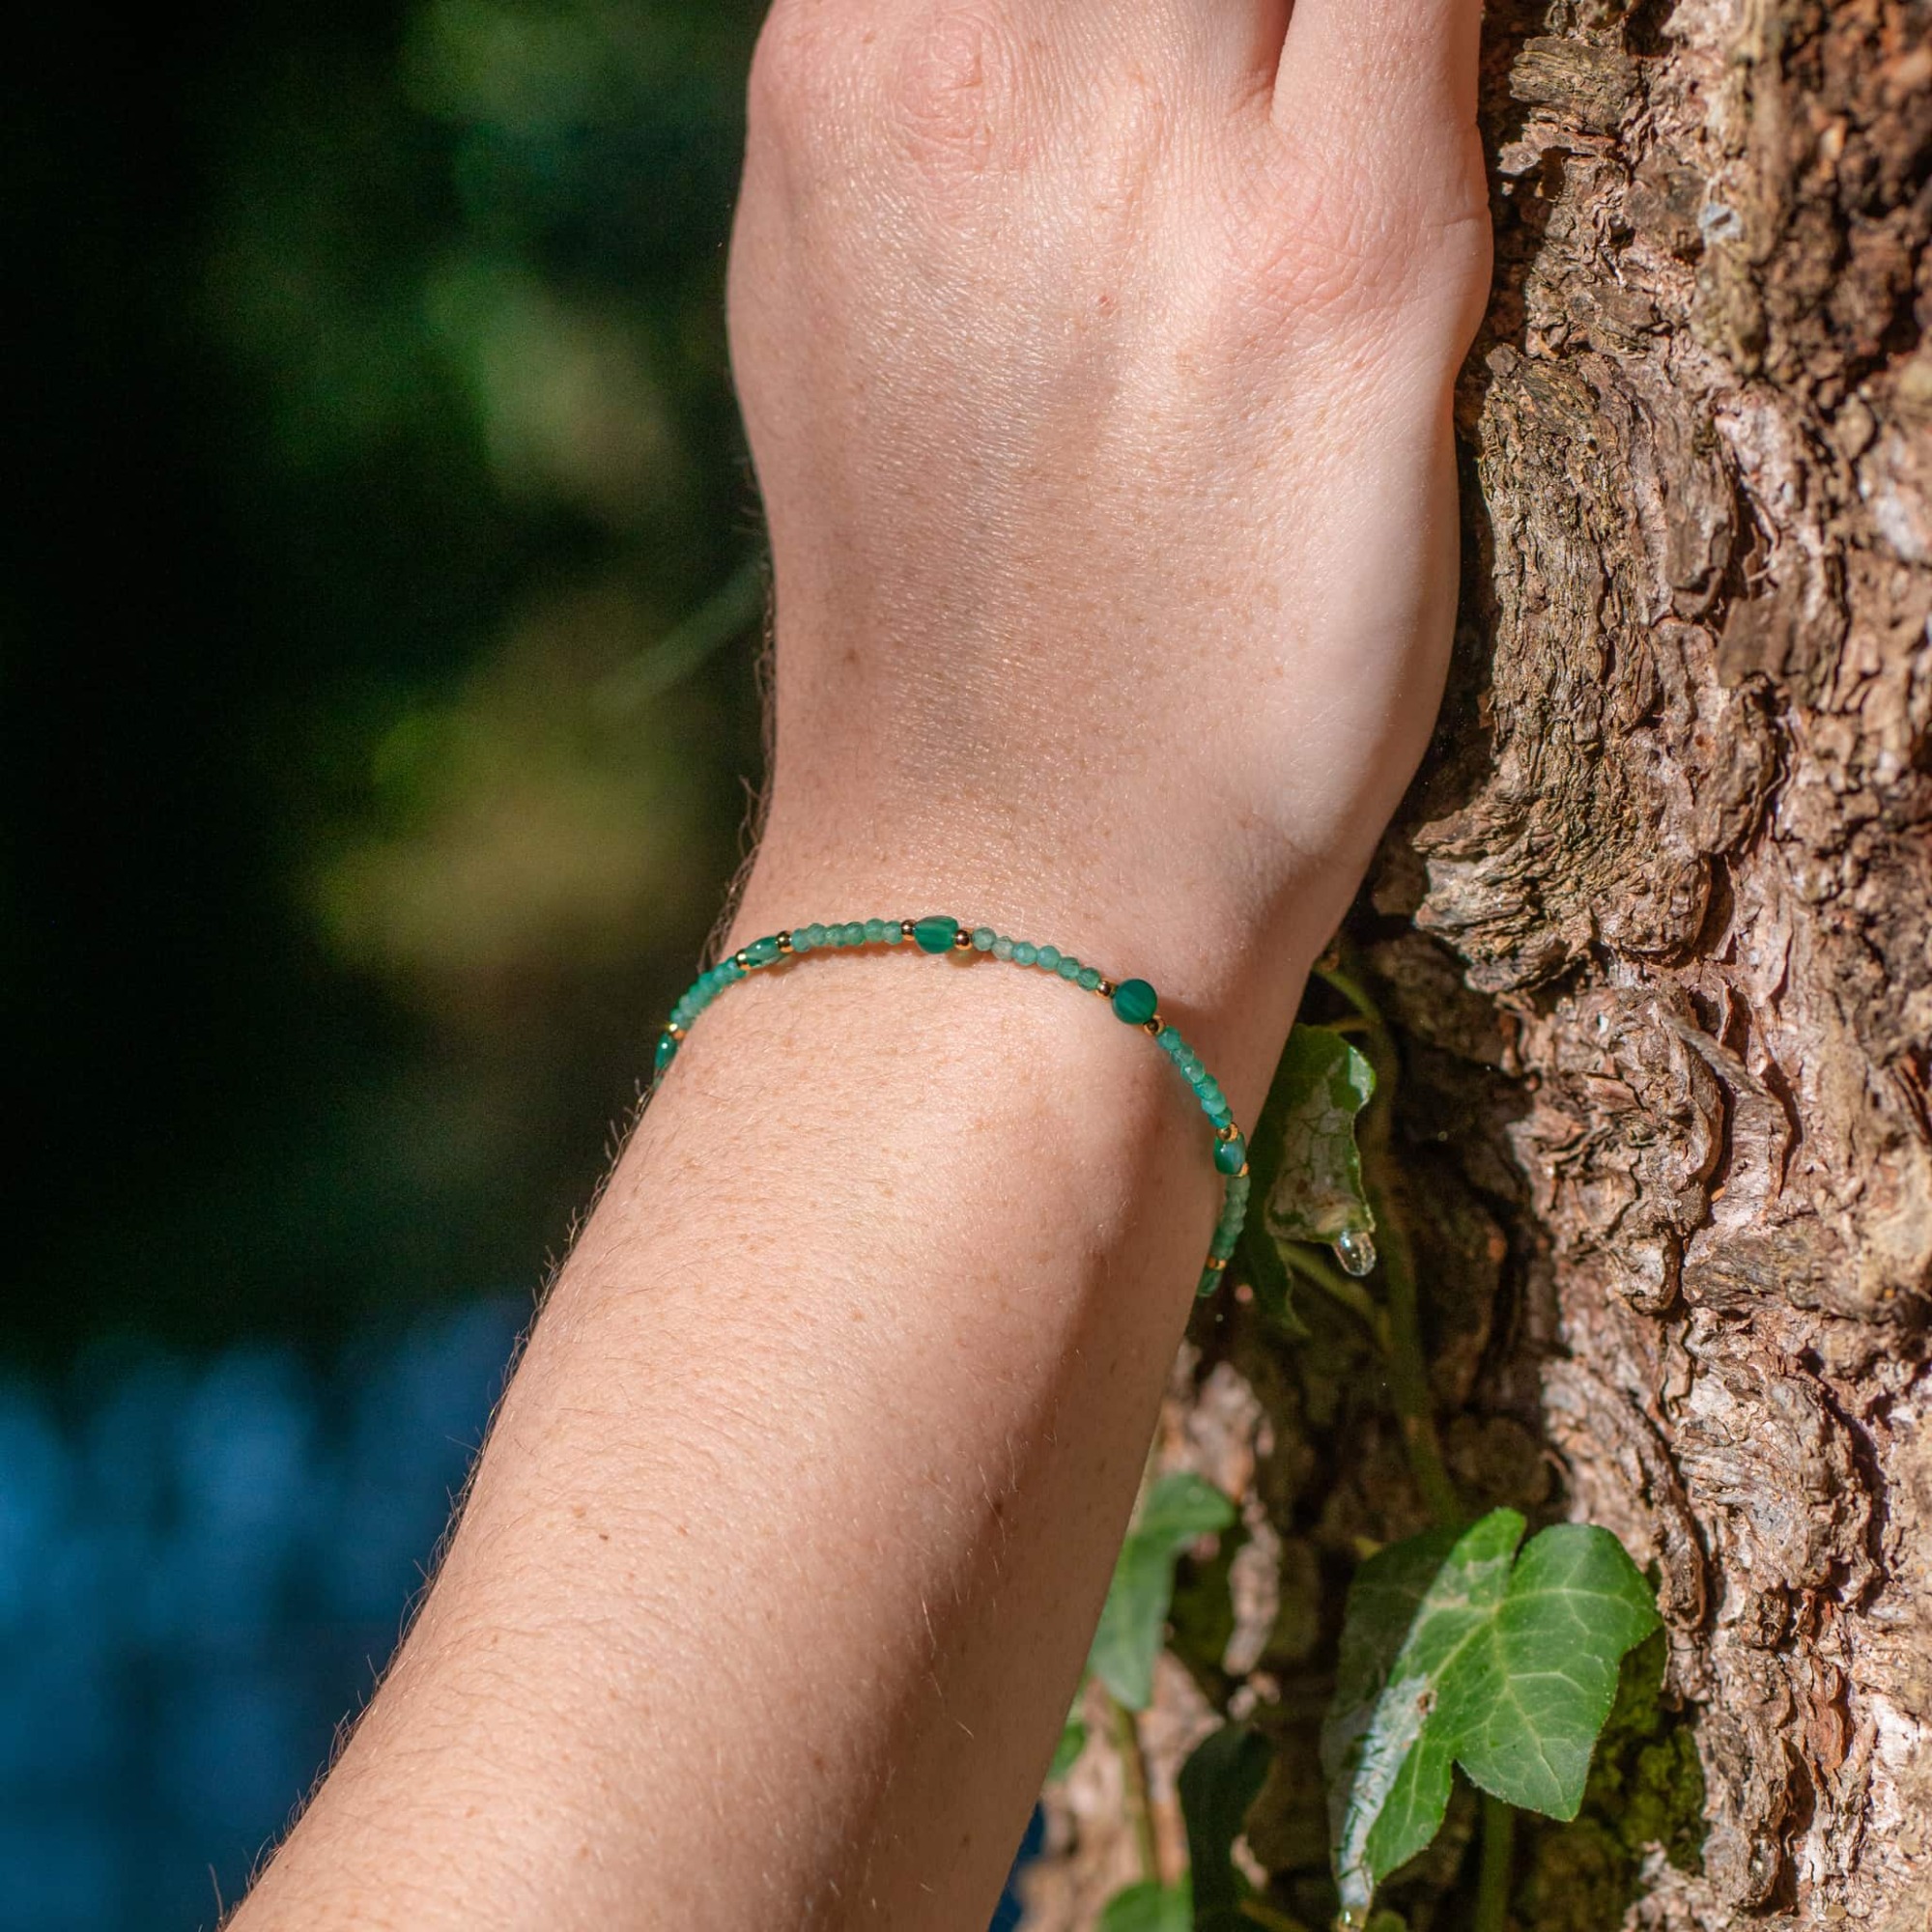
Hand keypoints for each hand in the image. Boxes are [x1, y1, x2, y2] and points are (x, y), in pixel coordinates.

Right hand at [729, 0, 1488, 1023]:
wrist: (1000, 875)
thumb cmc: (942, 631)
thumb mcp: (853, 315)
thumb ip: (943, 109)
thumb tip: (1057, 9)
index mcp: (851, 66)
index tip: (1225, 48)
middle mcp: (992, 65)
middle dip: (1255, 3)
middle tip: (1282, 100)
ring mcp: (1170, 156)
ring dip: (1347, 29)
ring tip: (1330, 153)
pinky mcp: (1348, 263)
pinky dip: (1456, 30)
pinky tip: (1426, 138)